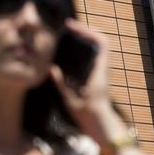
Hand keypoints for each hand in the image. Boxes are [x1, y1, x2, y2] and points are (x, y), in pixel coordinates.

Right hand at [50, 20, 152, 154]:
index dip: (88, 31)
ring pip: (98, 49)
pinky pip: (94, 57)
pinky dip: (84, 50)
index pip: (101, 43)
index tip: (72, 27)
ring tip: (68, 36)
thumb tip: (51, 68)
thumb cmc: (88, 115)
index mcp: (99, 71)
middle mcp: (103, 69)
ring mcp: (101, 73)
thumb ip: (61, 84)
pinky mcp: (98, 77)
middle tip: (68, 29)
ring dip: (85, 40)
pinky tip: (70, 52)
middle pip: (100, 42)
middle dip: (85, 32)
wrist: (102, 126)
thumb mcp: (71, 100)